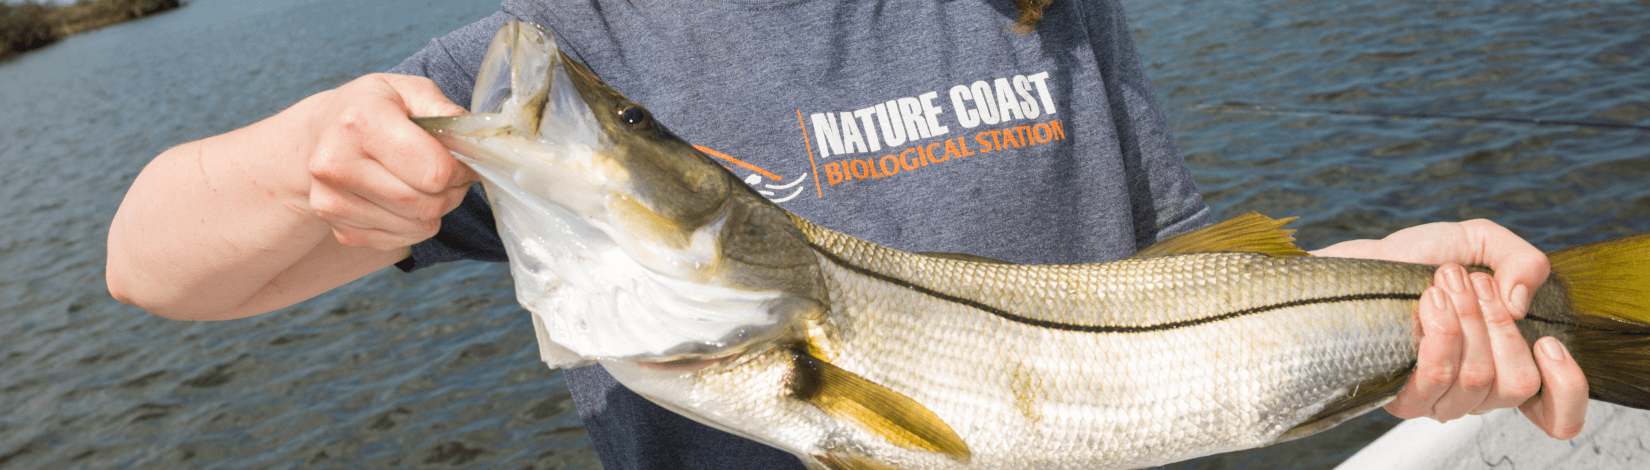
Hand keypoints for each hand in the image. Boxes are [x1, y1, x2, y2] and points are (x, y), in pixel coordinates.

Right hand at [304, 73, 475, 249]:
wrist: (319, 133)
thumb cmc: (372, 108)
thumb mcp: (408, 90)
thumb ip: (445, 111)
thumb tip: (476, 141)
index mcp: (360, 122)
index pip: (433, 170)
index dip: (460, 169)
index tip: (462, 160)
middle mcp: (337, 164)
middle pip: (426, 204)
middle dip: (452, 192)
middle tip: (451, 176)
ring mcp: (332, 201)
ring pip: (417, 226)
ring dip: (436, 210)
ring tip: (426, 184)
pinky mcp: (338, 228)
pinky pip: (399, 240)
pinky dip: (414, 225)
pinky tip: (404, 200)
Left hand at [1312, 220, 1587, 438]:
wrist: (1354, 265)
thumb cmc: (1414, 260)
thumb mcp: (1478, 241)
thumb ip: (1522, 260)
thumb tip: (1521, 305)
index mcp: (1503, 364)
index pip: (1555, 414)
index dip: (1567, 388)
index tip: (1548, 343)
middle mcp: (1474, 391)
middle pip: (1516, 383)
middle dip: (1497, 322)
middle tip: (1468, 283)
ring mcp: (1438, 399)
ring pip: (1477, 378)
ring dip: (1464, 318)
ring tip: (1440, 285)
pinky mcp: (1400, 396)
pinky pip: (1437, 376)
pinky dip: (1439, 330)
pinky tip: (1428, 302)